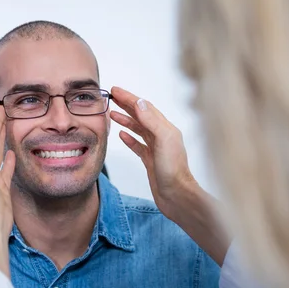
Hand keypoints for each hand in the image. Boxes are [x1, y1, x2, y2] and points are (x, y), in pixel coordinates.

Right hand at [110, 86, 196, 220]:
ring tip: (112, 114)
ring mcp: (156, 149)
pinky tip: (121, 135)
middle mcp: (162, 136)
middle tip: (112, 97)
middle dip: (127, 105)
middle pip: (141, 116)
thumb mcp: (163, 141)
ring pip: (139, 130)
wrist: (176, 196)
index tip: (116, 91)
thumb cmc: (173, 172)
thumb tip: (140, 103)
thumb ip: (152, 121)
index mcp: (166, 129)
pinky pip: (138, 145)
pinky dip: (129, 138)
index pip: (145, 108)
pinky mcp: (151, 161)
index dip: (130, 98)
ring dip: (126, 120)